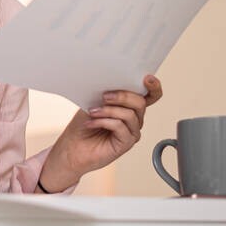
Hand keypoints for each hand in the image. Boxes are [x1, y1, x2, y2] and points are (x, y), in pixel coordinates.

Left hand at [38, 75, 163, 192]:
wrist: (72, 147)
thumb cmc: (82, 125)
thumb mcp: (93, 103)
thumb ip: (106, 94)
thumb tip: (112, 83)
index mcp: (129, 107)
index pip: (150, 96)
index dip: (154, 87)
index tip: (147, 78)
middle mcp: (134, 119)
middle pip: (140, 103)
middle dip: (122, 96)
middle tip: (104, 96)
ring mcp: (131, 132)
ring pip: (130, 115)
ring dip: (108, 110)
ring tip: (92, 112)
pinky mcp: (126, 144)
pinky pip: (120, 127)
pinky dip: (104, 122)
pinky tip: (91, 123)